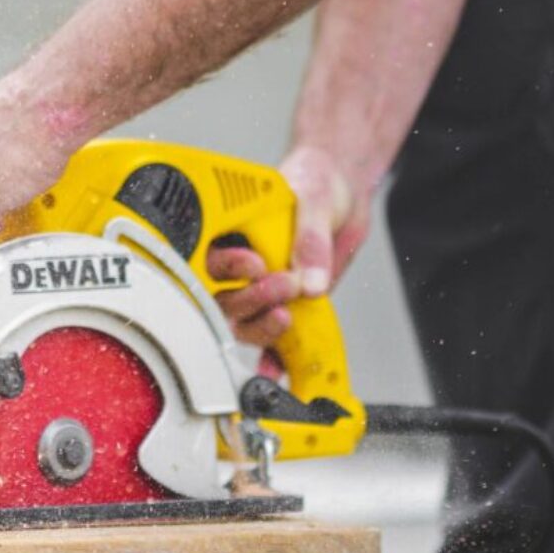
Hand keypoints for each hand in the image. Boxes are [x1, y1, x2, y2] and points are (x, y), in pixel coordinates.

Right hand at [206, 145, 369, 349]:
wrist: (344, 196)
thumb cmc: (317, 181)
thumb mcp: (314, 198)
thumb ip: (311, 238)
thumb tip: (311, 281)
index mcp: (230, 231)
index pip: (209, 259)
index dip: (226, 268)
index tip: (255, 264)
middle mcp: (238, 266)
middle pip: (222, 299)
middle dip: (250, 300)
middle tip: (284, 285)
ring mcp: (259, 289)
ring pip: (241, 322)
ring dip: (259, 326)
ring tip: (285, 317)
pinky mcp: (282, 306)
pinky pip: (270, 341)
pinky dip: (271, 360)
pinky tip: (275, 371)